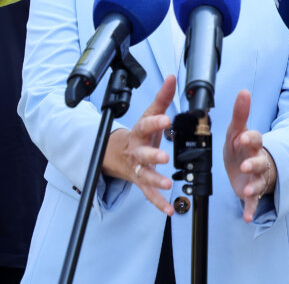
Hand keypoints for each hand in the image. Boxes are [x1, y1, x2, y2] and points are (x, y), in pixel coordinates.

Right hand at [103, 74, 176, 214]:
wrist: (115, 154)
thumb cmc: (138, 133)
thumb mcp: (148, 114)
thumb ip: (162, 98)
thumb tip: (172, 78)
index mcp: (139, 132)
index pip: (145, 125)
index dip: (155, 122)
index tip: (166, 119)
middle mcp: (137, 152)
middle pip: (143, 154)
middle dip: (153, 156)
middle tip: (164, 157)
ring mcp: (137, 168)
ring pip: (145, 175)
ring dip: (156, 181)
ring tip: (168, 185)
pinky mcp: (141, 182)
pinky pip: (148, 194)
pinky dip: (158, 203)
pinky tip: (169, 209)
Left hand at [223, 90, 276, 222]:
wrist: (244, 166)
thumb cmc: (240, 147)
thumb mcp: (236, 130)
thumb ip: (239, 113)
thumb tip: (244, 91)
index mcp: (251, 144)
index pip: (254, 138)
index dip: (249, 138)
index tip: (242, 137)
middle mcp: (257, 160)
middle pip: (259, 161)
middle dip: (253, 164)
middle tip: (245, 165)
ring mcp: (255, 177)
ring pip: (258, 182)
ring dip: (253, 186)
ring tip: (246, 191)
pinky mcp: (251, 192)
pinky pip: (253, 202)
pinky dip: (250, 209)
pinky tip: (247, 217)